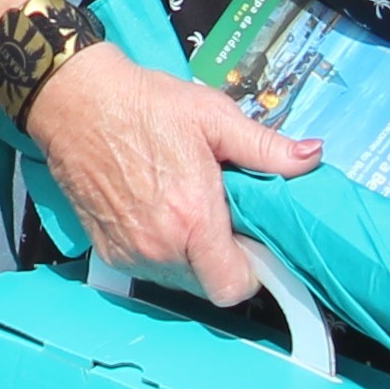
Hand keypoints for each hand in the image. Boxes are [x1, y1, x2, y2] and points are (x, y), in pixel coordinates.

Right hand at [27, 43, 319, 305]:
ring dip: (192, 259)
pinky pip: (148, 270)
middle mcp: (160, 247)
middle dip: (223, 260)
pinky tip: (159, 214)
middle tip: (221, 218)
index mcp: (194, 219)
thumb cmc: (146, 104)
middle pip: (209, 286)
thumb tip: (313, 156)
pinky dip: (161, 253)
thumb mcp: (213, 117)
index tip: (251, 240)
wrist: (76, 100)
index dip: (252, 271)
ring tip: (189, 212)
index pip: (234, 288)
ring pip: (179, 281)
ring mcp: (130, 253)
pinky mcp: (107, 250)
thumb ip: (265, 146)